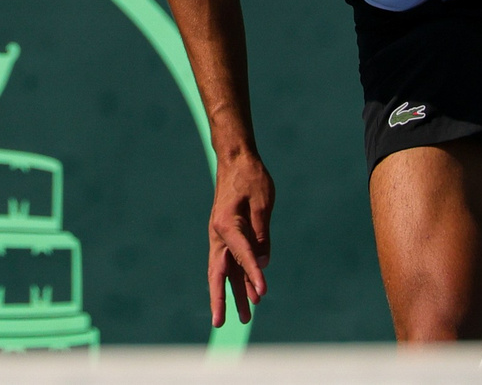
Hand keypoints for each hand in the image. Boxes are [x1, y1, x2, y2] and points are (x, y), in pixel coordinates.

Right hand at [206, 145, 273, 326]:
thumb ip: (262, 234)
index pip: (242, 255)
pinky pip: (231, 260)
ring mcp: (221, 235)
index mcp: (227, 224)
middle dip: (221, 299)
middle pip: (218, 272)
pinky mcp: (227, 234)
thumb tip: (262, 263)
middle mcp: (219, 233)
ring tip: (246, 318)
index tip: (262, 294)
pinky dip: (239, 277)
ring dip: (234, 293)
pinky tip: (249, 292)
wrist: (235, 158)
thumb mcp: (263, 203)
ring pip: (225, 270)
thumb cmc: (250, 177)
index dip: (253, 275)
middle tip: (220, 324)